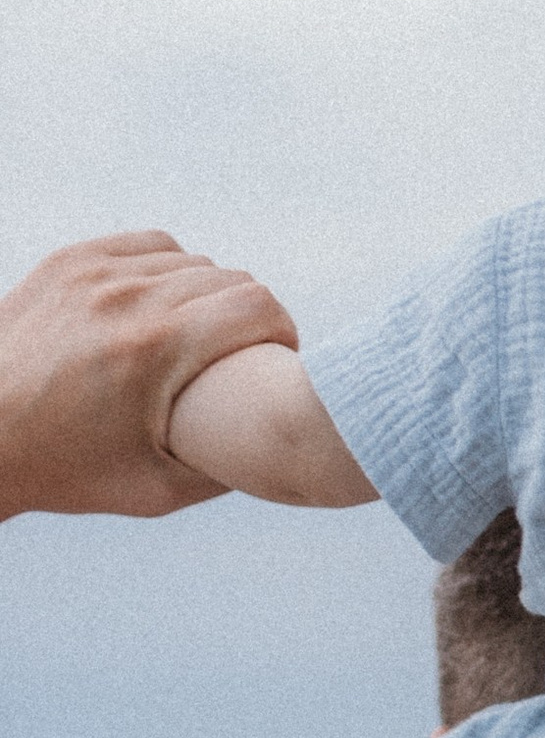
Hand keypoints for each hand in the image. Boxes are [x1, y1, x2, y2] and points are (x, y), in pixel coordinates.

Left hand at [0, 232, 298, 519]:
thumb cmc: (66, 471)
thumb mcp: (157, 490)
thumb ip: (228, 468)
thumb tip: (281, 448)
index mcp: (155, 349)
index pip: (259, 306)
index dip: (284, 331)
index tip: (280, 357)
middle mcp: (126, 298)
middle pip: (230, 280)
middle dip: (250, 317)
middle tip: (244, 353)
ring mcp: (93, 273)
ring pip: (191, 260)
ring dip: (209, 293)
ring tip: (201, 331)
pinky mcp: (69, 261)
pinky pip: (147, 246)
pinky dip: (167, 270)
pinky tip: (163, 302)